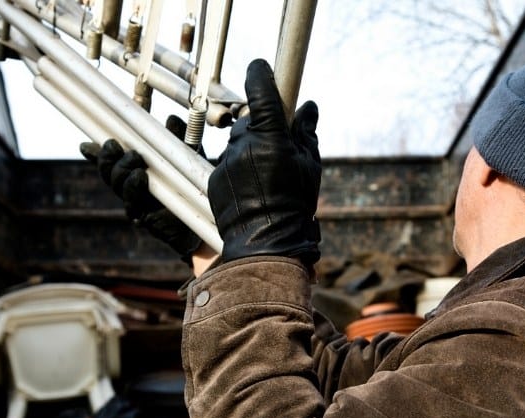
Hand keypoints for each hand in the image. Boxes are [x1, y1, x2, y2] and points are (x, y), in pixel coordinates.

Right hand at [80, 116, 202, 264]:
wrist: (208, 219)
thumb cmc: (196, 188)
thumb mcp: (188, 158)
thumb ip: (179, 139)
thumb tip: (171, 119)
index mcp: (136, 171)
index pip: (111, 160)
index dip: (96, 153)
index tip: (86, 144)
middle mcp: (132, 187)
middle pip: (108, 172)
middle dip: (106, 157)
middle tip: (115, 145)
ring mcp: (136, 203)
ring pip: (117, 185)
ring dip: (121, 169)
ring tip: (135, 159)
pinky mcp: (144, 217)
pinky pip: (132, 202)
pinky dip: (134, 187)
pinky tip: (140, 176)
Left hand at [207, 58, 321, 265]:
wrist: (266, 243)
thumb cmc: (294, 205)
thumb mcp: (310, 167)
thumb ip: (306, 133)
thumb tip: (308, 107)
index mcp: (271, 138)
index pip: (261, 91)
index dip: (259, 74)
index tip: (260, 66)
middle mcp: (244, 145)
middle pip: (250, 121)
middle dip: (262, 129)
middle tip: (278, 150)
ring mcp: (225, 161)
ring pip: (237, 144)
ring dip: (249, 151)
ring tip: (265, 178)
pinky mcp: (214, 178)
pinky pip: (226, 164)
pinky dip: (237, 170)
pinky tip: (251, 189)